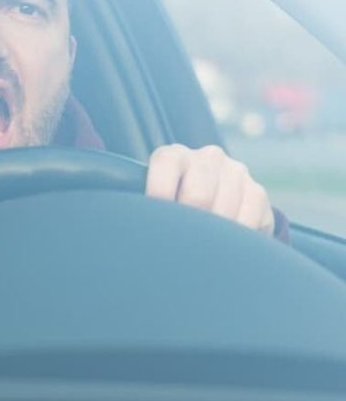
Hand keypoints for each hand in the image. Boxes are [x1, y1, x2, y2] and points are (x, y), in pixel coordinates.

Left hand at [145, 144, 273, 234]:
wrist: (214, 201)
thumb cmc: (172, 205)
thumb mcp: (156, 201)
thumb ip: (149, 207)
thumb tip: (142, 228)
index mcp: (174, 155)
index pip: (165, 166)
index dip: (159, 196)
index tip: (156, 223)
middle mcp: (207, 157)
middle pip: (197, 196)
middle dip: (189, 224)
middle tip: (183, 242)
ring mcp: (235, 171)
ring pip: (223, 213)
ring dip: (213, 236)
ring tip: (202, 245)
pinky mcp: (257, 191)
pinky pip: (247, 222)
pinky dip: (234, 238)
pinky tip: (224, 241)